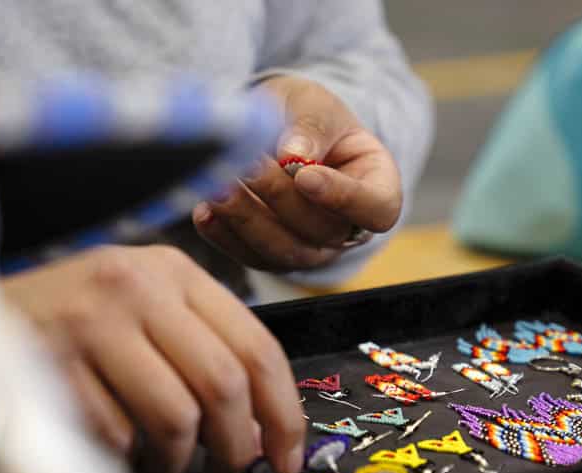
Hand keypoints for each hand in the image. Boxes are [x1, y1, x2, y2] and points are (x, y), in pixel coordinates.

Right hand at [0, 245, 305, 472]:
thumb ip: (200, 353)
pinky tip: (111, 445)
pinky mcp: (49, 363)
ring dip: (177, 460)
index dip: (283, 414)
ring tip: (164, 462)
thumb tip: (263, 431)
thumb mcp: (141, 313)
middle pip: (223, 385)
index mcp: (172, 271)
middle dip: (235, 446)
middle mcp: (135, 285)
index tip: (286, 459)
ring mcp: (89, 321)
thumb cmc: (69, 326)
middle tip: (225, 471)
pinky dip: (124, 458)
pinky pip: (117, 436)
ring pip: (176, 418)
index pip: (257, 346)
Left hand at [192, 74, 402, 272]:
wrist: (281, 132)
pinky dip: (223, 235)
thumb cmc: (310, 119)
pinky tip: (204, 209)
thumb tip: (292, 155)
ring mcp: (309, 249)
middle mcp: (346, 230)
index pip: (376, 209)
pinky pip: (248, 256)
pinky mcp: (269, 256)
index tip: (305, 174)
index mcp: (377, 189)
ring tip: (219, 184)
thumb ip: (311, 127)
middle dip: (280, 198)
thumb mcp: (317, 106)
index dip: (343, 197)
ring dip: (248, 219)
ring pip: (283, 251)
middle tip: (248, 164)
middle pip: (321, 231)